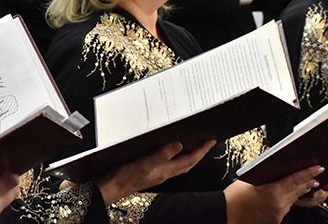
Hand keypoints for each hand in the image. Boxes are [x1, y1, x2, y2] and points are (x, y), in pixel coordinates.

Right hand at [97, 140, 215, 205]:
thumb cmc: (129, 176)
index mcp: (167, 170)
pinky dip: (176, 156)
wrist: (115, 186)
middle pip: (188, 163)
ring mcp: (159, 172)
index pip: (190, 159)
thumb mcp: (147, 162)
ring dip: (189, 155)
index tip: (212, 141)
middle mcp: (166, 172)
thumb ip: (163, 154)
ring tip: (194, 146)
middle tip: (207, 143)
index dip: (202, 150)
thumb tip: (179, 145)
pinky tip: (171, 152)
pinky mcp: (151, 171)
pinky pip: (170, 163)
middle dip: (199, 153)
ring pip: (180, 164)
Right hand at [224, 165, 324, 223]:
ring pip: (292, 200)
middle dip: (306, 182)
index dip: (307, 173)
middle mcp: (279, 205)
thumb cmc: (233, 197)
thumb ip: (266, 177)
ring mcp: (278, 214)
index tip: (316, 168)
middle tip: (315, 175)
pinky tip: (286, 196)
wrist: (226, 213)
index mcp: (272, 192)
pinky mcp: (275, 220)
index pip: (295, 180)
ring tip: (304, 184)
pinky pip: (285, 208)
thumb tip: (277, 172)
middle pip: (297, 191)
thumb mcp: (249, 179)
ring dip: (298, 191)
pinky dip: (286, 201)